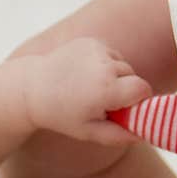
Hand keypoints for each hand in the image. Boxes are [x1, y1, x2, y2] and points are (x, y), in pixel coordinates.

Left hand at [24, 37, 151, 144]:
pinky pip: (111, 54)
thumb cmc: (61, 115)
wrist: (32, 89)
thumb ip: (119, 136)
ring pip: (123, 64)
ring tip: (92, 88)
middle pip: (134, 76)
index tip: (128, 108)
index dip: (139, 100)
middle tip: (103, 102)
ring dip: (116, 76)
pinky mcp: (91, 41)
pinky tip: (86, 75)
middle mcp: (104, 66)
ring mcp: (97, 50)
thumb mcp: (88, 132)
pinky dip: (105, 64)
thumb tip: (144, 134)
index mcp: (106, 90)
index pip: (143, 89)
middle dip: (126, 89)